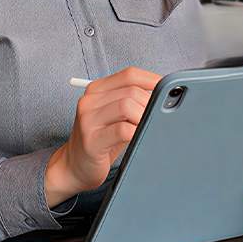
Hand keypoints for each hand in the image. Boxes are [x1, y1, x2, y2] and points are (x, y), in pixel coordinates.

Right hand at [45, 67, 160, 205]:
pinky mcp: (91, 140)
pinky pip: (122, 130)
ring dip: (145, 117)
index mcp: (96, 90)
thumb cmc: (101, 140)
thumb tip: (164, 96)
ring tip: (150, 127)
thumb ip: (131, 102)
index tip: (168, 91)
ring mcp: (88, 120)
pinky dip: (137, 132)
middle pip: (131, 90)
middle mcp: (89, 101)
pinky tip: (140, 138)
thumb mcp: (114, 116)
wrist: (74, 166)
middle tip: (161, 117)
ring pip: (127, 106)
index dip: (152, 80)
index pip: (129, 75)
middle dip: (152, 103)